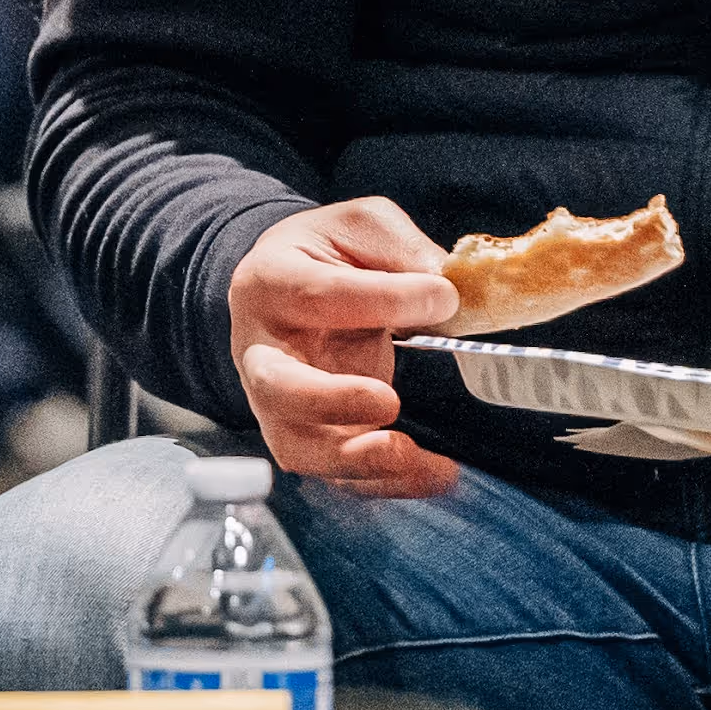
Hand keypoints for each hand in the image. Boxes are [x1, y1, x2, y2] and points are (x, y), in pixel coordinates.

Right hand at [229, 197, 462, 500]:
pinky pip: (336, 473)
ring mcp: (277, 402)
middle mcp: (261, 348)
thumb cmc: (326, 254)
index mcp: (269, 281)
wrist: (288, 286)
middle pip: (277, 387)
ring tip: (409, 454)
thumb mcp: (361, 227)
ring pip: (298, 445)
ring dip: (354, 460)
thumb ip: (401, 249)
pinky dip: (384, 482)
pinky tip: (432, 473)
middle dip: (331, 402)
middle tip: (388, 401)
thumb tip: (449, 287)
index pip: (318, 294)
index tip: (443, 299)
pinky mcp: (306, 435)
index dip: (383, 300)